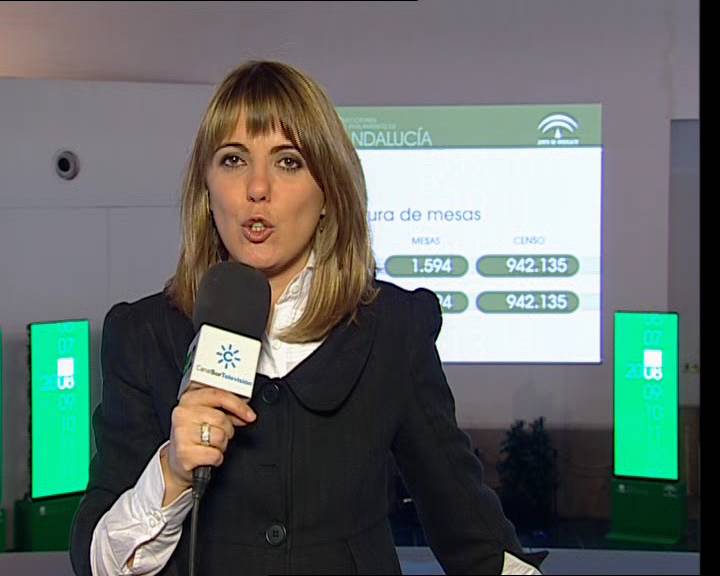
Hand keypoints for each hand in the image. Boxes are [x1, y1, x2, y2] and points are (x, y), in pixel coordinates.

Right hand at [160, 382, 255, 502]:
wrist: (178, 460)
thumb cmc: (194, 435)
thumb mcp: (205, 415)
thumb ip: (224, 409)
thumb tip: (246, 412)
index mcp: (188, 399)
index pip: (218, 395)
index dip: (238, 405)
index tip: (250, 415)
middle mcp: (182, 414)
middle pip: (221, 419)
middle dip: (228, 430)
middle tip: (221, 435)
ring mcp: (181, 434)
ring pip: (220, 437)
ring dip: (222, 445)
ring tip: (211, 445)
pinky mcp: (184, 453)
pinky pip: (215, 455)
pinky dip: (216, 458)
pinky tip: (208, 455)